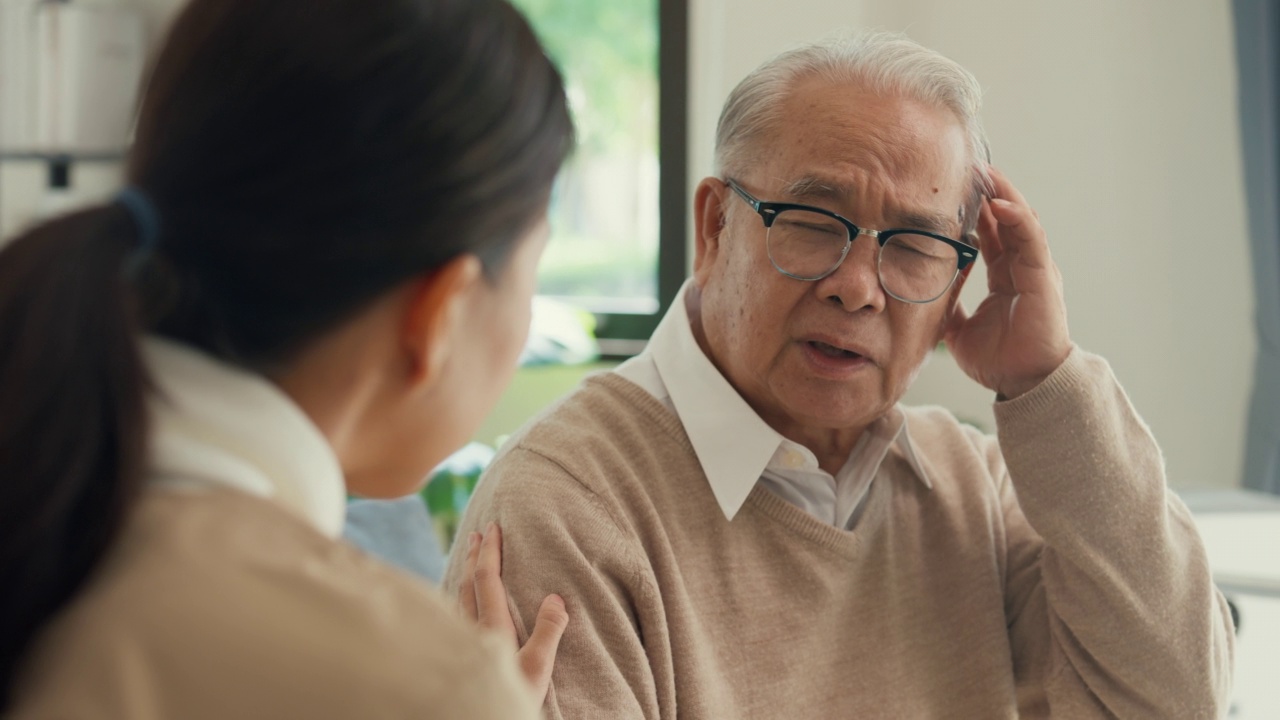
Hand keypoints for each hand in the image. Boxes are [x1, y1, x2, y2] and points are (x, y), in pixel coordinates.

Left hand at [457, 522, 568, 704]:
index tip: (493, 528)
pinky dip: (459, 598)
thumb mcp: (538, 668)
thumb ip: (548, 631)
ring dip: (464, 575)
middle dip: (473, 556)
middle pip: (467, 584)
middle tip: (477, 533)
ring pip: (457, 599)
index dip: (490, 551)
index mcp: (492, 628)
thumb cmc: (513, 700)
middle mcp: (471, 631)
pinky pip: (454, 616)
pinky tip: (459, 604)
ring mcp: (461, 644)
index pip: (487, 579)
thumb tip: (556, 596)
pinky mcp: (456, 657)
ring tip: (467, 560)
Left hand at [944, 167, 1071, 398]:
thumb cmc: (999, 360)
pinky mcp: (1043, 278)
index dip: (978, 211)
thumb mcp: (959, 330)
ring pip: (1022, 222)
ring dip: (1005, 195)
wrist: (1024, 383)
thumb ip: (947, 309)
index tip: (958, 188)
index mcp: (1006, 277)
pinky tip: (1001, 203)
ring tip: (987, 172)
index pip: (994, 234)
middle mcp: (1023, 269)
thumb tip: (922, 297)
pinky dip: (1017, 219)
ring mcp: (1036, 271)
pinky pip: (1031, 240)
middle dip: (991, 192)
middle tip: (971, 167)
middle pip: (1009, 220)